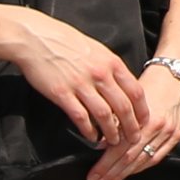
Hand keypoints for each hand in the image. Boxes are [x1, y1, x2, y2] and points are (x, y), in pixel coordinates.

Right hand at [6, 9, 146, 157]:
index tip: (144, 122)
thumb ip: (110, 67)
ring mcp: (81, 84)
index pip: (136, 91)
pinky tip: (91, 137)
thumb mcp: (96, 49)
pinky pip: (80, 117)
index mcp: (111, 62)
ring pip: (104, 115)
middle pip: (123, 107)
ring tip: (113, 142)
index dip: (142, 110)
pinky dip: (88, 131)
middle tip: (133, 139)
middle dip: (131, 127)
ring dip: (111, 132)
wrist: (35, 37)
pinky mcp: (62, 94)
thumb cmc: (65, 41)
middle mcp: (100, 74)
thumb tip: (122, 86)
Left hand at [87, 63, 179, 179]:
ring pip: (142, 162)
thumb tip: (99, 147)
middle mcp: (156, 128)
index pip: (120, 149)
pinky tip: (126, 175)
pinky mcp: (175, 137)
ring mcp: (168, 134)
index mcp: (142, 118)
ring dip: (122, 177)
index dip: (104, 166)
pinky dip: (139, 168)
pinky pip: (155, 159)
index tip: (91, 178)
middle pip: (130, 160)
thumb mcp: (123, 99)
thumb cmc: (142, 87)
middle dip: (110, 176)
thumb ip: (113, 123)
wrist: (169, 78)